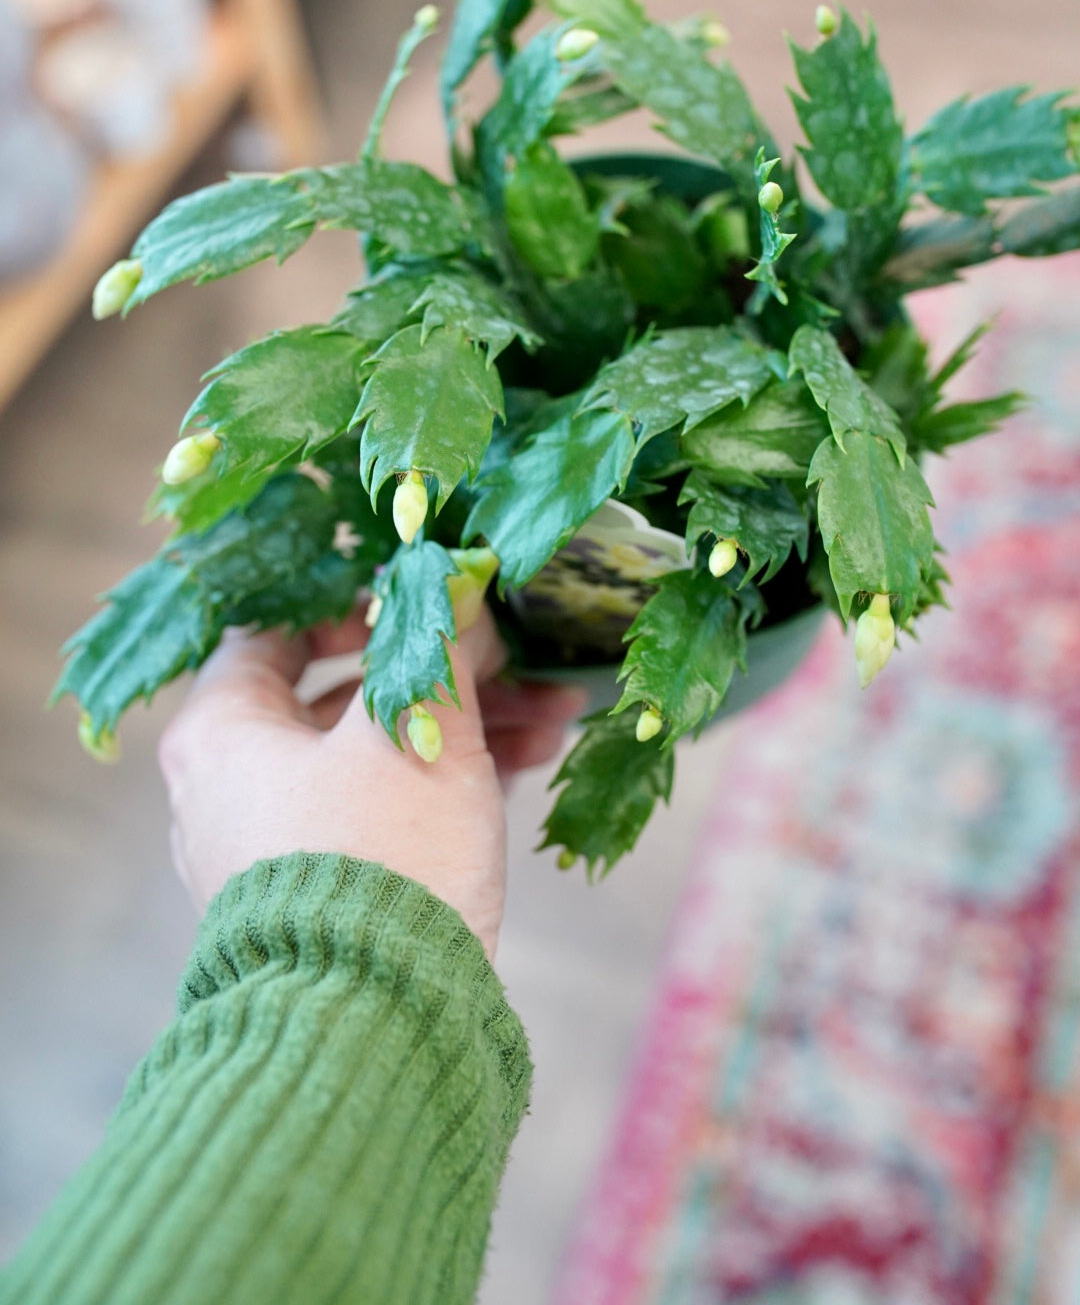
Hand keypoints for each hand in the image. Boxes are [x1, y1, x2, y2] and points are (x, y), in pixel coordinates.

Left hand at [158, 603, 582, 958]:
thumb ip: (435, 642)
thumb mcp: (417, 727)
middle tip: (513, 654)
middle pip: (341, 693)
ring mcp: (278, 845)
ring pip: (375, 753)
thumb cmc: (379, 853)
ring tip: (556, 712)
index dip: (350, 600)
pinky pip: (386, 810)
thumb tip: (454, 577)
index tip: (422, 597)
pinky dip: (449, 781)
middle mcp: (233, 785)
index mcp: (222, 731)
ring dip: (465, 722)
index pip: (271, 630)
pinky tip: (534, 760)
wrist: (376, 1025)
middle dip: (442, 668)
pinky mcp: (328, 894)